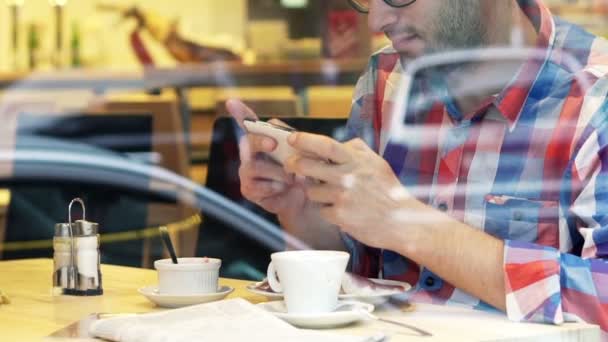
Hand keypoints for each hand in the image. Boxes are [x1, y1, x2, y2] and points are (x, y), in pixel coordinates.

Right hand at [226, 99, 307, 216]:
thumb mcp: (306, 155)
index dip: (239, 112)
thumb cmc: (303, 173)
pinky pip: (258, 186)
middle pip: (249, 141)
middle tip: (273, 144)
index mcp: (264, 139)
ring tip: (292, 178)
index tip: (231, 102)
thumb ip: (297, 143)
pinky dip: (275, 187)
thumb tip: (287, 133)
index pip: (249, 123)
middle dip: (260, 141)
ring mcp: (247, 171)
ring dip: (277, 171)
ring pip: (254, 166)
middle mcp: (251, 153)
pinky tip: (283, 189)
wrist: (304, 200)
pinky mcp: (248, 189)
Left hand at [284, 132, 416, 249]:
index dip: (305, 140)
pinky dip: (329, 211)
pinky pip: (322, 210)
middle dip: (294, 164)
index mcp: (356, 161)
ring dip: (317, 193)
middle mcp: (347, 176)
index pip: (325, 145)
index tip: (292, 139)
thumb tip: (338, 143)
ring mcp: (342, 197)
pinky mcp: (340, 216)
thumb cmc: (388, 191)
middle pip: (307, 166)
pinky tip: (343, 211)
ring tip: (334, 195)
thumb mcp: (377, 163)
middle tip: (292, 165)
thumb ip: (357, 150)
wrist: (402, 222)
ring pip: (312, 191)